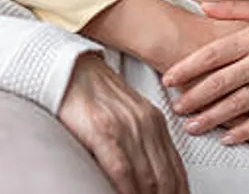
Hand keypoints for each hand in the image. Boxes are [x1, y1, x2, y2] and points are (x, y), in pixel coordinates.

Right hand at [58, 53, 188, 193]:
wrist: (69, 68)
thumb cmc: (93, 95)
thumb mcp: (128, 114)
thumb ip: (141, 140)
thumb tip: (149, 177)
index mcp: (155, 121)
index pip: (176, 169)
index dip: (180, 193)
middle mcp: (146, 124)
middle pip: (165, 178)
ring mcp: (126, 127)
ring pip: (147, 178)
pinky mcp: (103, 130)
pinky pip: (122, 170)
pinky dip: (127, 191)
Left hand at [163, 0, 248, 145]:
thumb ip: (232, 9)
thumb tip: (202, 6)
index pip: (213, 54)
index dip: (188, 68)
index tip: (168, 78)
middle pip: (220, 82)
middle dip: (194, 97)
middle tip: (174, 107)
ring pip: (239, 105)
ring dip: (212, 118)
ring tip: (192, 126)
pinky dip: (246, 131)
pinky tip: (228, 137)